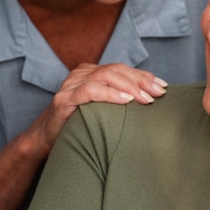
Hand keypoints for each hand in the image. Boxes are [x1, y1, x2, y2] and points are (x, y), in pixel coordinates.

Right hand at [28, 63, 167, 151]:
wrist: (45, 140)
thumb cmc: (78, 125)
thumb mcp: (101, 109)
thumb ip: (119, 100)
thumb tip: (151, 100)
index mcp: (92, 72)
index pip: (123, 69)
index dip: (144, 76)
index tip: (163, 87)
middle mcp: (81, 74)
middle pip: (116, 70)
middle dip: (141, 81)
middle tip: (158, 94)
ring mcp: (71, 85)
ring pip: (105, 76)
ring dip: (129, 87)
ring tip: (145, 99)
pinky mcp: (64, 99)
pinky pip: (89, 91)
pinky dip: (109, 94)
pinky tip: (125, 100)